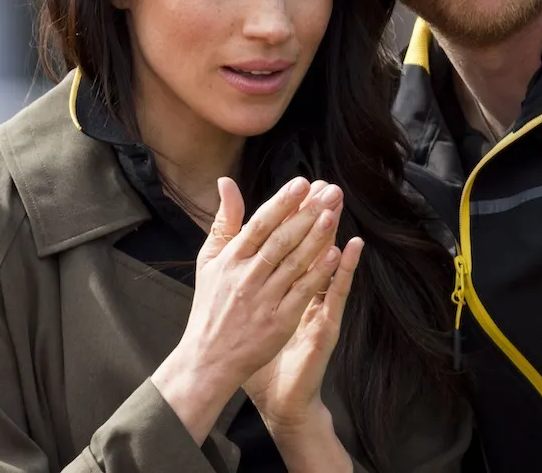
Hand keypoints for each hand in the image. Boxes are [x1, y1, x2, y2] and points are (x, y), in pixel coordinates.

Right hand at [151, 175, 344, 442]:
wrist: (207, 360)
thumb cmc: (210, 305)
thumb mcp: (209, 260)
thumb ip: (224, 221)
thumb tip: (227, 181)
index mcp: (230, 260)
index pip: (259, 225)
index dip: (281, 203)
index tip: (301, 183)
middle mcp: (246, 278)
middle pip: (281, 240)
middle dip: (306, 213)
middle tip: (329, 191)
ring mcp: (264, 300)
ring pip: (294, 263)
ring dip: (315, 238)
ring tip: (333, 214)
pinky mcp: (278, 322)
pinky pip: (301, 293)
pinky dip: (318, 273)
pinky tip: (334, 254)